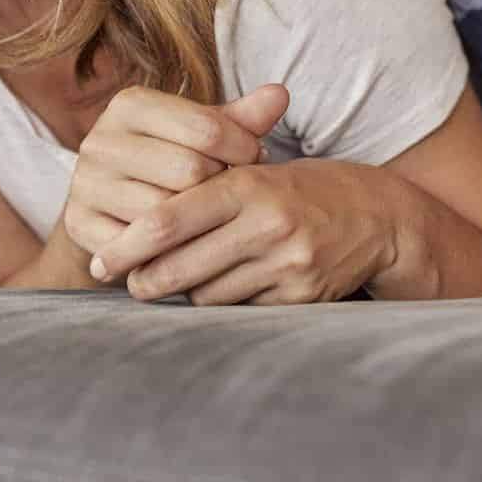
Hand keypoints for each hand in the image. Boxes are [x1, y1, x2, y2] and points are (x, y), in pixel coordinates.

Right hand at [61, 83, 289, 261]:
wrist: (114, 206)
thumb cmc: (172, 161)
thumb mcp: (205, 134)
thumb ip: (242, 117)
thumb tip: (279, 94)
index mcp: (131, 104)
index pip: (207, 128)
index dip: (244, 149)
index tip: (256, 160)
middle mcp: (100, 139)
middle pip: (189, 171)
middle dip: (221, 187)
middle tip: (232, 193)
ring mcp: (85, 183)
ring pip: (165, 212)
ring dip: (198, 222)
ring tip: (211, 216)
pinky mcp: (78, 224)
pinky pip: (140, 246)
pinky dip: (168, 249)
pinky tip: (186, 243)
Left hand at [90, 159, 397, 305]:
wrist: (379, 216)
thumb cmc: (303, 189)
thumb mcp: (258, 171)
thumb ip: (203, 190)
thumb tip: (136, 227)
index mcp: (248, 184)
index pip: (169, 219)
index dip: (127, 245)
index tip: (101, 259)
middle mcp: (267, 224)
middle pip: (179, 267)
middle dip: (145, 281)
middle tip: (127, 283)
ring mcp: (286, 264)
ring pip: (206, 295)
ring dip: (188, 291)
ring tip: (183, 279)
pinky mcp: (301, 296)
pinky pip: (240, 311)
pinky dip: (226, 303)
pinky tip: (228, 287)